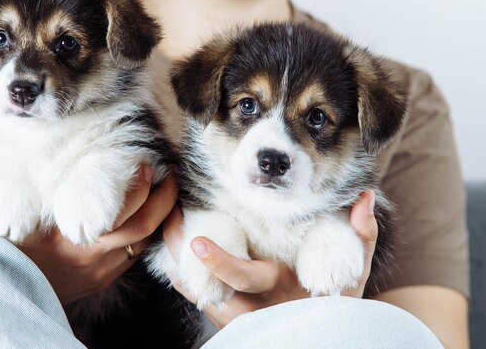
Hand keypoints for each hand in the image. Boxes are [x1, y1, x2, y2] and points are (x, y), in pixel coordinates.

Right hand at [0, 138, 177, 304]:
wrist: (4, 302)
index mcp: (70, 241)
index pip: (120, 216)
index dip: (138, 190)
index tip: (146, 164)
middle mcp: (93, 259)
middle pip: (143, 229)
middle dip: (161, 199)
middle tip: (166, 171)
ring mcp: (102, 272)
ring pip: (144, 243)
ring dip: (158, 216)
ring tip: (166, 187)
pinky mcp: (104, 280)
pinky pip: (135, 255)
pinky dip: (146, 233)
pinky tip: (149, 212)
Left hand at [162, 191, 377, 328]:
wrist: (323, 336)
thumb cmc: (337, 303)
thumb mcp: (353, 273)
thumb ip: (360, 236)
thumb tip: (365, 196)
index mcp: (277, 290)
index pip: (244, 278)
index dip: (220, 262)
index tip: (198, 241)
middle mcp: (249, 305)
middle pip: (206, 285)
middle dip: (185, 256)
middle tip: (170, 222)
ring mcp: (233, 311)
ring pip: (193, 288)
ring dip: (176, 257)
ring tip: (166, 221)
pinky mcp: (223, 310)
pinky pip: (193, 292)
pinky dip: (179, 269)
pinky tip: (172, 241)